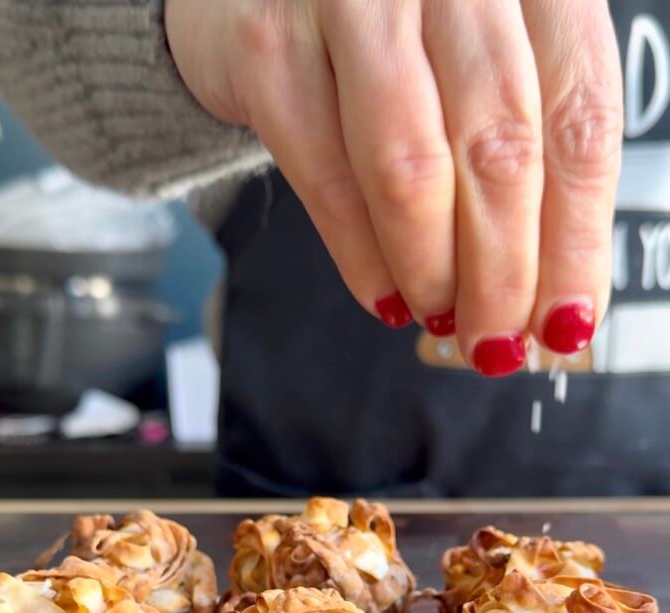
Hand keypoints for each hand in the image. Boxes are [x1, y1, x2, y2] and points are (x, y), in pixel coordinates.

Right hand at [166, 0, 622, 375]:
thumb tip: (553, 295)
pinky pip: (326, 178)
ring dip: (431, 270)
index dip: (575, 238)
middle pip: (499, 151)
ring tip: (440, 314)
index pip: (579, 118)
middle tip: (495, 339)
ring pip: (411, 170)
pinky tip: (385, 296)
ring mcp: (352, 1)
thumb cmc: (392, 25)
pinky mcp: (273, 47)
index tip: (565, 318)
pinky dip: (361, 256)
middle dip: (502, 273)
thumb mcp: (484, 61)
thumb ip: (527, 155)